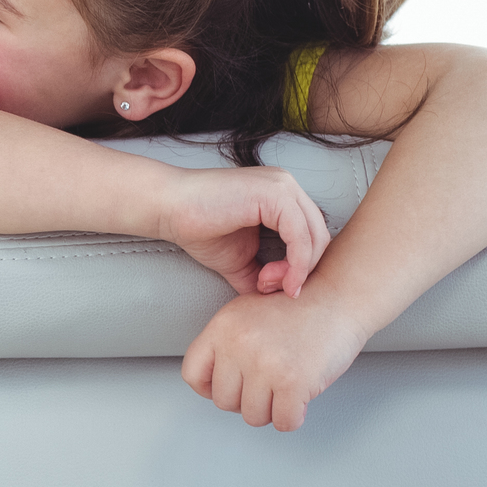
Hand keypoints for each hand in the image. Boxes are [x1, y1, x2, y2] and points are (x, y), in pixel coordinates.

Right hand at [148, 164, 330, 294]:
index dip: (301, 267)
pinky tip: (274, 278)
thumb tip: (279, 299)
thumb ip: (265, 274)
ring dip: (299, 270)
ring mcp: (283, 187)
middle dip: (304, 271)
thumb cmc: (197, 228)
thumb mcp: (241, 259)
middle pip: (319, 236)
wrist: (167, 208)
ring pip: (315, 237)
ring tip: (273, 286)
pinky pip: (300, 235)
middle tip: (276, 290)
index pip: (311, 235)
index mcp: (282, 197)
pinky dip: (294, 263)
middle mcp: (288, 186)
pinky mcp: (275, 194)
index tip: (274, 288)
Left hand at [181, 288, 369, 431]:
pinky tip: (299, 401)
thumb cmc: (298, 308)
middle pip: (224, 401)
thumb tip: (211, 383)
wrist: (340, 299)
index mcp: (222, 328)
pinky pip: (283, 422)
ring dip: (270, 410)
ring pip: (253, 416)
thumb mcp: (246, 313)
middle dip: (245, 400)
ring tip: (283, 390)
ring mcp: (266, 365)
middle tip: (266, 388)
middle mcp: (239, 346)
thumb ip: (225, 343)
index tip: (227, 388)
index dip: (209, 388)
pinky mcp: (294, 383)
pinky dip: (292, 417)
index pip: (192, 374)